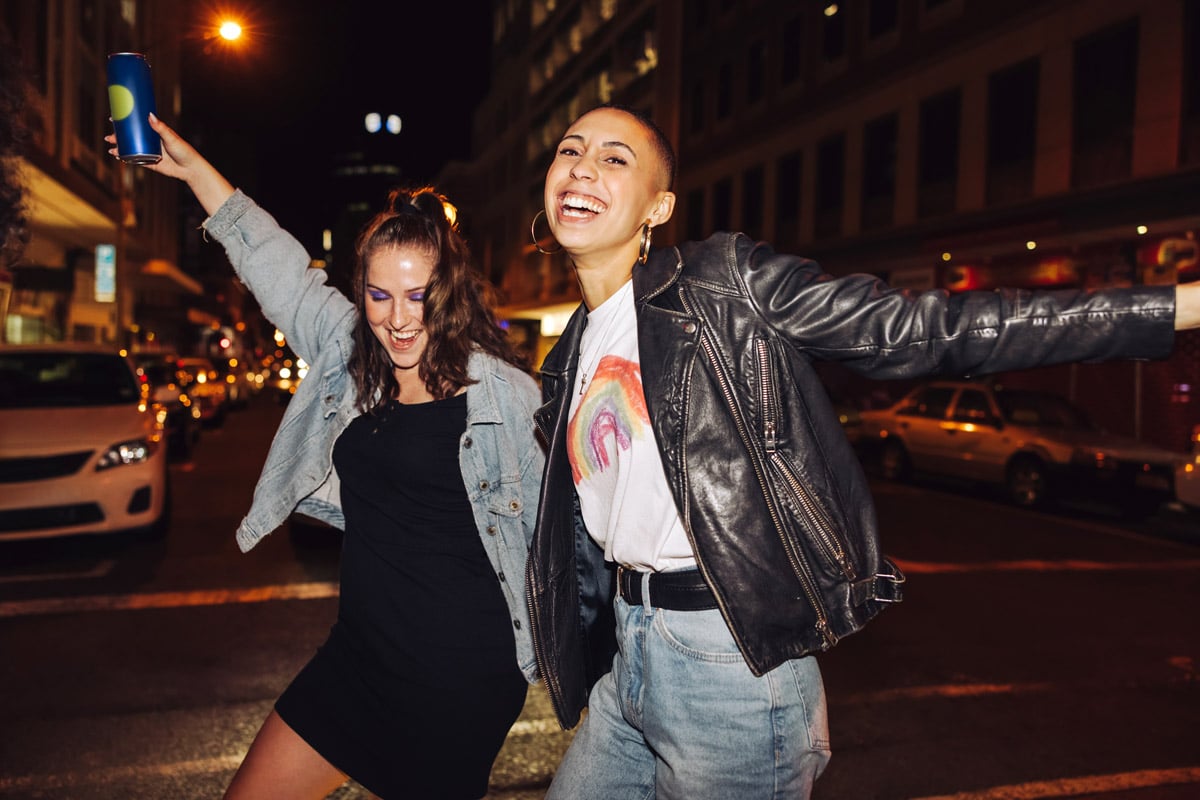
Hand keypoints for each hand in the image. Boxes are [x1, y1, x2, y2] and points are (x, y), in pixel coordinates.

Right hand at [105, 113, 234, 214]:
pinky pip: (135, 160)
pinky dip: (126, 159)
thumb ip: (161, 128)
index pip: (136, 125)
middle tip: (109, 137)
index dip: (123, 121)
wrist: (190, 168)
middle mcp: (149, 141)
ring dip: (119, 148)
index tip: (112, 118)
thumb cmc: (183, 150)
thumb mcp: (171, 137)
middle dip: (117, 137)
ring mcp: (148, 152)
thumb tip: (150, 115)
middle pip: (129, 137)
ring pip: (130, 149)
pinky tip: (118, 157)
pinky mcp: (150, 163)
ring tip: (111, 148)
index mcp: (153, 132)